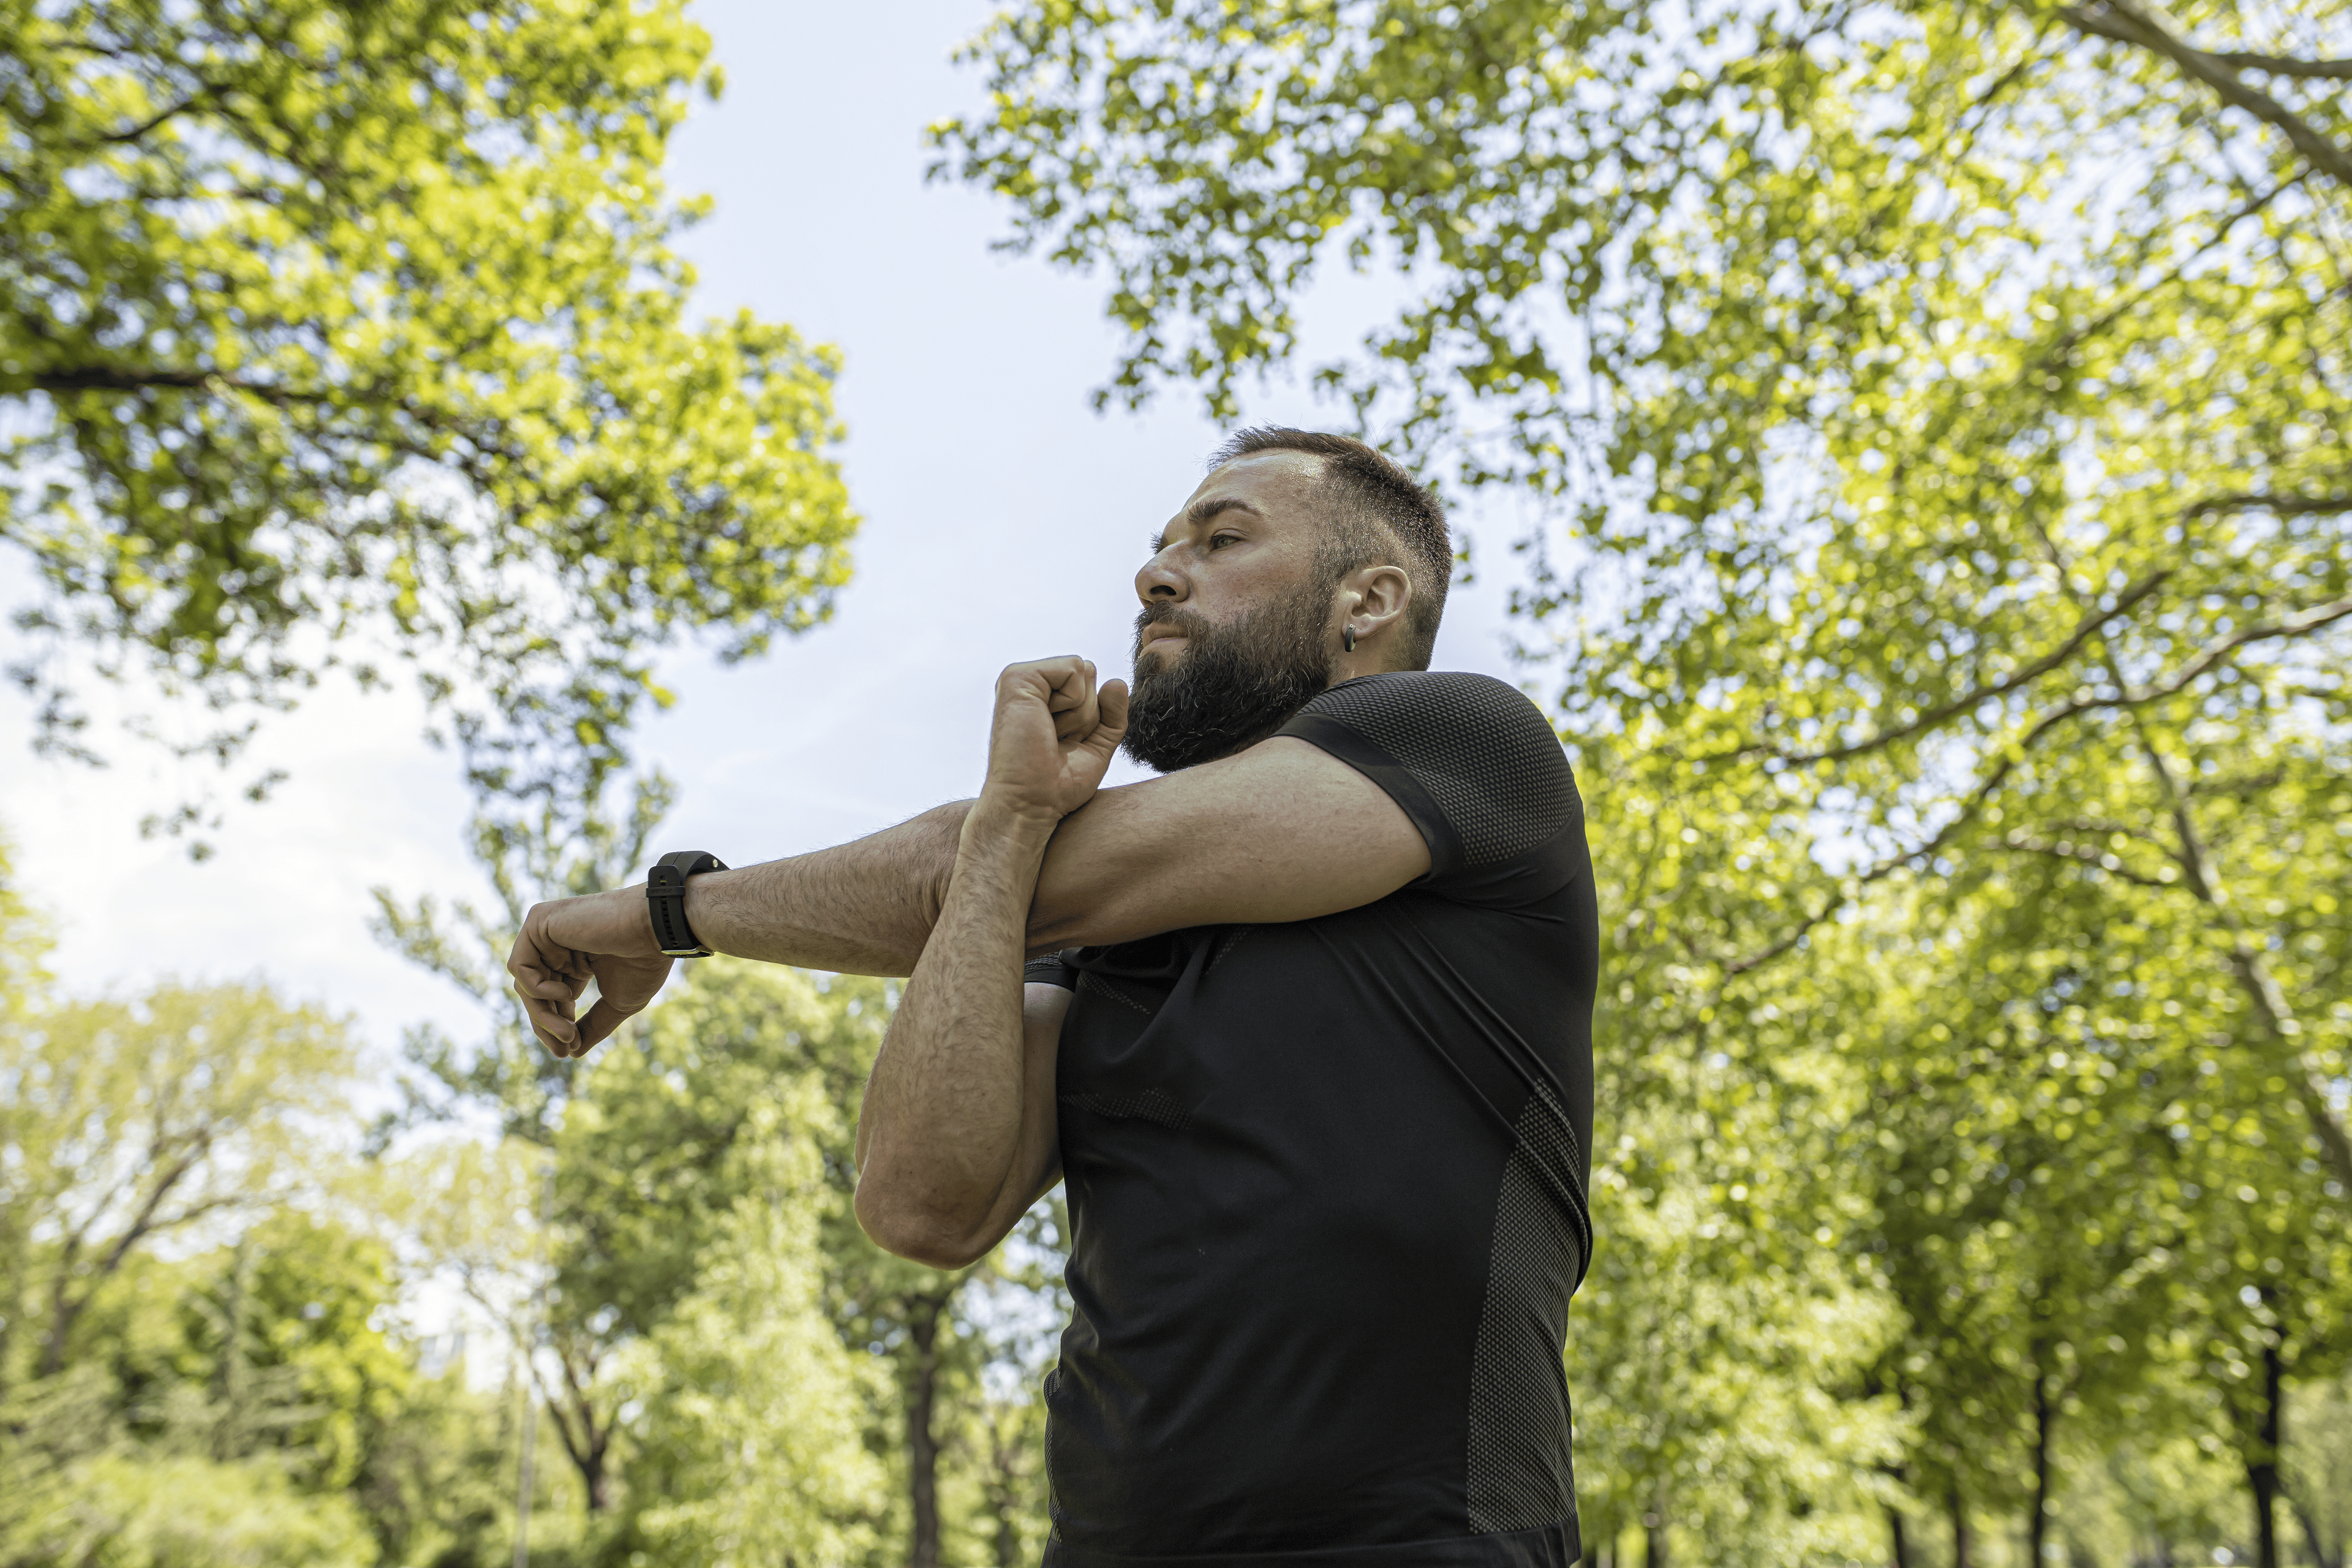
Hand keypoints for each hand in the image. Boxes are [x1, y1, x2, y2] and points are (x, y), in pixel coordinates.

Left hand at [506, 887, 674, 1057]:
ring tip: (568, 1033)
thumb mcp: (617, 1003)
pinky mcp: (539, 921)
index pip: (552, 997)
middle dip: (547, 1024)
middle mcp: (557, 945)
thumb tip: (573, 1052)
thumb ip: (593, 1025)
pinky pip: (520, 966)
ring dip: (542, 1015)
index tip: (568, 1050)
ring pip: (524, 984)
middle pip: (535, 993)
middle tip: (565, 1048)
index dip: (556, 1024)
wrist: (656, 931)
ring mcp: (546, 932)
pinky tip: (564, 993)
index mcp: (575, 960)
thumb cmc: (645, 962)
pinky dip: (536, 988)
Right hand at [981, 657, 1129, 826]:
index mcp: (1041, 696)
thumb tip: (1117, 682)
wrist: (1032, 805)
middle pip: (1089, 671)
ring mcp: (1019, 677)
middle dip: (1087, 711)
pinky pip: (1073, 669)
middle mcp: (1029, 684)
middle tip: (1057, 741)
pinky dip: (1073, 703)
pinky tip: (1046, 725)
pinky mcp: (1017, 677)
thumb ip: (1112, 714)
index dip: (1092, 716)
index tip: (1064, 744)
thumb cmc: (1059, 785)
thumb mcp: (1097, 746)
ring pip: (1083, 669)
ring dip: (1080, 712)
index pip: (1089, 681)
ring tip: (1049, 737)